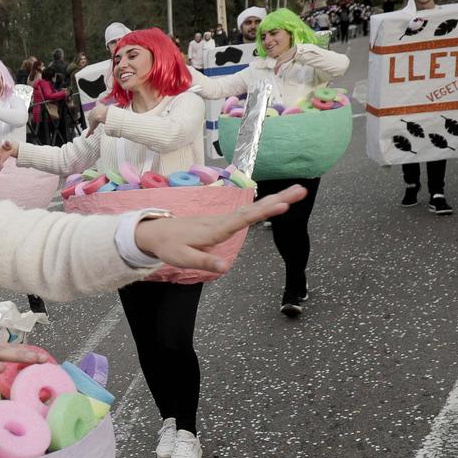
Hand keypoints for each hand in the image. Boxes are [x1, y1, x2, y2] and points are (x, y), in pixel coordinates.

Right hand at [0, 140, 18, 167]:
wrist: (9, 148)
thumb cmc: (7, 145)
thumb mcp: (8, 143)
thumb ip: (7, 142)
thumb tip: (6, 141)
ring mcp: (0, 157)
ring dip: (0, 164)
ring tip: (0, 168)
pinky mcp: (2, 160)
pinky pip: (1, 163)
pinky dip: (0, 167)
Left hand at [132, 186, 307, 273]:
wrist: (156, 232)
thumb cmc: (170, 246)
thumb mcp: (183, 259)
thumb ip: (205, 261)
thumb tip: (226, 266)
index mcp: (216, 229)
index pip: (243, 220)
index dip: (263, 212)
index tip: (282, 205)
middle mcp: (222, 220)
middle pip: (254, 209)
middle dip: (278, 199)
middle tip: (302, 190)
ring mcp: (223, 219)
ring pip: (253, 208)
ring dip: (275, 199)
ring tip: (296, 193)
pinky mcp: (223, 221)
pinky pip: (247, 212)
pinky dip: (263, 206)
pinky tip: (276, 202)